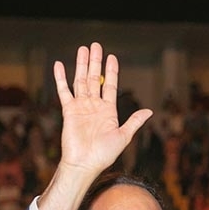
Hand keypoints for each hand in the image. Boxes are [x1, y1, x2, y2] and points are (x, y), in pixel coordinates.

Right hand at [52, 42, 152, 178]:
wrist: (84, 164)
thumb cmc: (104, 154)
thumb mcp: (123, 136)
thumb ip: (134, 122)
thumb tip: (149, 111)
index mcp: (108, 110)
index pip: (110, 85)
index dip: (111, 71)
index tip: (112, 57)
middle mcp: (94, 106)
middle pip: (95, 79)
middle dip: (95, 62)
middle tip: (95, 45)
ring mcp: (81, 107)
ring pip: (80, 81)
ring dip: (81, 65)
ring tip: (82, 49)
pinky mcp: (69, 111)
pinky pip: (64, 91)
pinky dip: (61, 78)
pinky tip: (59, 65)